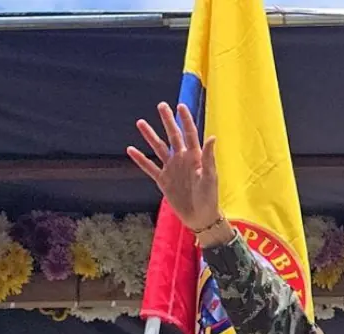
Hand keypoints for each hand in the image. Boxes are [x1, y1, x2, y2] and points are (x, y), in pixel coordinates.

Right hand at [127, 103, 231, 248]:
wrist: (200, 217)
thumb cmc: (209, 197)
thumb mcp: (210, 177)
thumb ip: (209, 157)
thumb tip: (212, 137)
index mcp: (195, 157)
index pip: (190, 134)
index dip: (185, 120)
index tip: (181, 106)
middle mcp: (182, 160)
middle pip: (173, 136)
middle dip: (168, 121)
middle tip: (161, 105)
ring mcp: (172, 169)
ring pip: (159, 148)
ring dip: (150, 136)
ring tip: (141, 122)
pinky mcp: (163, 181)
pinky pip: (149, 168)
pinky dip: (140, 159)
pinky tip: (131, 149)